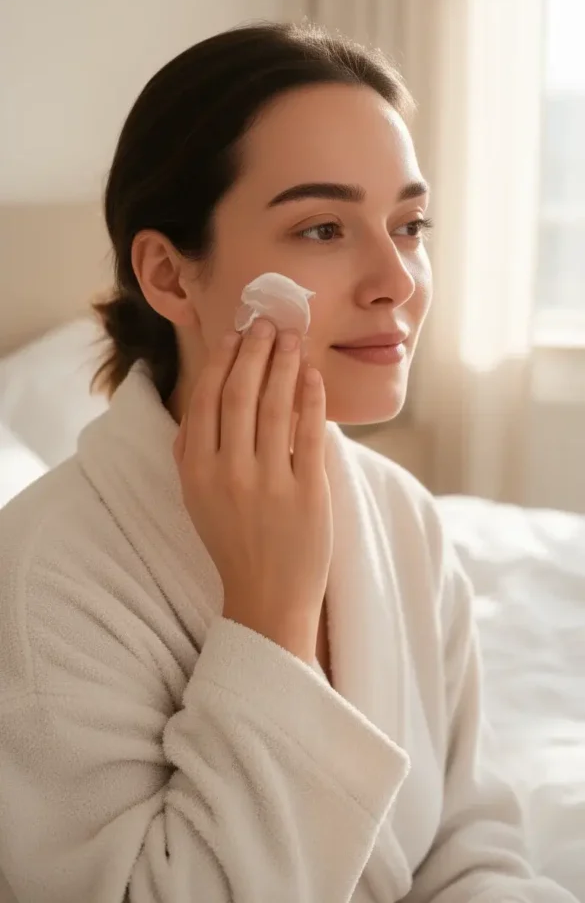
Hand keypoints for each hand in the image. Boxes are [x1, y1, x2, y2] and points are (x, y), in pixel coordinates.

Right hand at [173, 319, 332, 663]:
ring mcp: (268, 483)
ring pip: (275, 405)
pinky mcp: (306, 493)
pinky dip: (311, 397)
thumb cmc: (232, 542)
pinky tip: (313, 375)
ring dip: (284, 363)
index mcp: (196, 471)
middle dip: (255, 350)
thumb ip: (191, 451)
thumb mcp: (197, 498)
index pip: (207, 399)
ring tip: (293, 338)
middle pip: (241, 394)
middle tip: (268, 322)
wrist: (266, 598)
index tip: (236, 334)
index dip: (222, 360)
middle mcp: (228, 473)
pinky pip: (310, 432)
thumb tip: (201, 396)